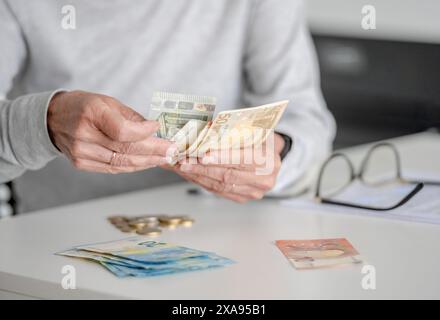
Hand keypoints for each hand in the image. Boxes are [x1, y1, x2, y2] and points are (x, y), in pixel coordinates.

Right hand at [47, 90, 175, 172]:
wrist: (53, 119)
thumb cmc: (83, 106)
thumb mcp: (107, 101)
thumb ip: (131, 117)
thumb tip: (155, 130)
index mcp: (91, 113)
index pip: (122, 131)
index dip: (144, 133)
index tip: (158, 128)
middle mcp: (84, 134)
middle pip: (125, 149)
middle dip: (153, 151)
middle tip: (172, 150)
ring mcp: (81, 152)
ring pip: (121, 163)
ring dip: (147, 162)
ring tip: (164, 158)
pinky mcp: (81, 163)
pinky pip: (113, 168)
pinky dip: (132, 166)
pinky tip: (147, 162)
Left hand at [168, 133, 284, 202]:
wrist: (270, 157)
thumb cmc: (259, 140)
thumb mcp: (252, 130)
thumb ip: (234, 132)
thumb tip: (206, 130)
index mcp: (269, 160)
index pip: (243, 159)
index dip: (222, 157)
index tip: (203, 155)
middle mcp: (263, 179)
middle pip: (228, 174)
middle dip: (202, 167)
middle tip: (183, 161)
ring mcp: (253, 192)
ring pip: (220, 185)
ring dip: (198, 176)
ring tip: (181, 167)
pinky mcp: (242, 198)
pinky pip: (218, 191)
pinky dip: (202, 182)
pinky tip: (190, 174)